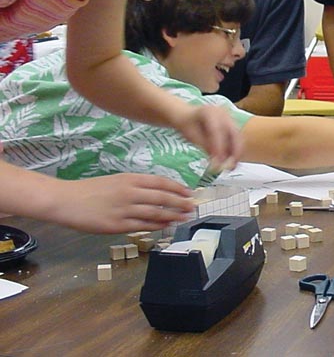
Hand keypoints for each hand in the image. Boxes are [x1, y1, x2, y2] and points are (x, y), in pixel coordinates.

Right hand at [51, 174, 194, 233]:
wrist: (67, 200)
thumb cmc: (91, 190)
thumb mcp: (117, 180)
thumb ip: (136, 186)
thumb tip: (159, 193)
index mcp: (130, 179)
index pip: (161, 182)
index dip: (177, 188)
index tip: (189, 192)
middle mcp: (130, 193)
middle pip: (162, 198)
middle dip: (180, 202)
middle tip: (193, 206)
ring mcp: (124, 210)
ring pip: (155, 213)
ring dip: (173, 215)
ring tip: (184, 217)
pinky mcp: (117, 225)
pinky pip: (142, 226)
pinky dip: (157, 226)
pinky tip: (166, 225)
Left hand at [174, 104, 243, 171]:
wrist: (186, 114)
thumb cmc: (187, 125)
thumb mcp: (191, 135)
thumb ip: (204, 145)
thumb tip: (216, 160)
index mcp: (210, 112)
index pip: (217, 130)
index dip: (219, 146)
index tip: (218, 161)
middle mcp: (223, 114)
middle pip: (234, 133)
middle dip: (234, 151)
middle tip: (230, 167)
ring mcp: (229, 119)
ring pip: (238, 137)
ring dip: (236, 153)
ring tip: (231, 167)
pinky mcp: (232, 126)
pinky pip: (236, 139)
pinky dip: (235, 151)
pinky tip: (231, 161)